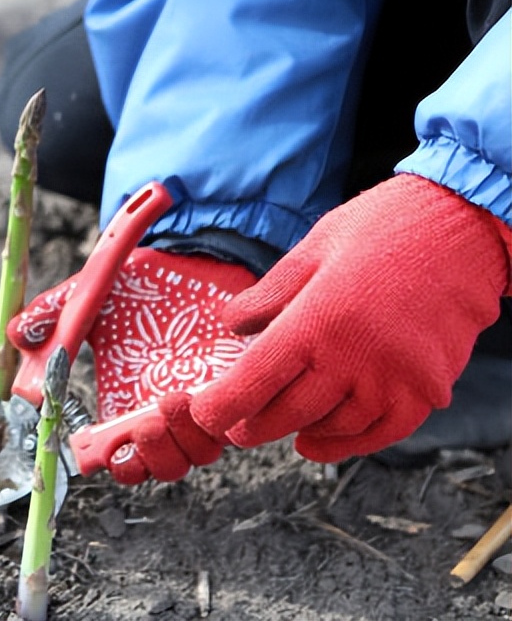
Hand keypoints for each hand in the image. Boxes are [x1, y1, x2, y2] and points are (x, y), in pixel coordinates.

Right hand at [8, 247, 256, 482]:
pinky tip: (199, 391)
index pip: (115, 458)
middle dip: (150, 458)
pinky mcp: (237, 386)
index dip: (108, 463)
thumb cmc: (139, 283)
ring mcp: (201, 402)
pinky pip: (235, 425)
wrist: (191, 256)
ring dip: (181, 440)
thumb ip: (53, 316)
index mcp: (122, 403)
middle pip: (160, 467)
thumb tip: (17, 335)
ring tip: (170, 401)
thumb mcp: (88, 296)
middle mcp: (160, 411)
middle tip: (141, 427)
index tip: (98, 449)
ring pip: (198, 454)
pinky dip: (218, 420)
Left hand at [191, 175, 511, 462]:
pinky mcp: (427, 389)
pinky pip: (380, 434)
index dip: (221, 407)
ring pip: (330, 427)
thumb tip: (231, 326)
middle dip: (250, 425)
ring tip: (275, 424)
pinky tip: (319, 439)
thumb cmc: (382, 228)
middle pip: (286, 414)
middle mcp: (354, 359)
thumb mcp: (310, 250)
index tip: (204, 413)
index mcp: (315, 322)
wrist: (463, 226)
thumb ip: (267, 296)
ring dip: (296, 431)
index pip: (253, 383)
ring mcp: (394, 380)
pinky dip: (346, 442)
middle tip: (232, 426)